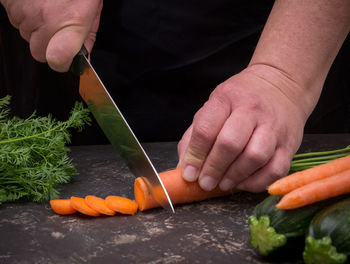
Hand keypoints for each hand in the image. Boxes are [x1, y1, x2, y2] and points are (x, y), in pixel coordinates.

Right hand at [0, 0, 102, 71]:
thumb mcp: (92, 11)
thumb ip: (88, 37)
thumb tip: (82, 55)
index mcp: (70, 22)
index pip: (57, 60)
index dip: (61, 63)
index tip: (66, 58)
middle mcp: (44, 19)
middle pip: (39, 53)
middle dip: (48, 46)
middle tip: (58, 28)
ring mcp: (23, 11)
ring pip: (26, 36)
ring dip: (36, 28)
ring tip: (48, 8)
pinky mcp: (8, 3)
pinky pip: (15, 20)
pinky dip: (25, 15)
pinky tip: (36, 2)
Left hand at [178, 65, 308, 191]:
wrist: (282, 84)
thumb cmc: (241, 100)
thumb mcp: (214, 107)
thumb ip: (196, 135)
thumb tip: (185, 168)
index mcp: (226, 98)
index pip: (206, 129)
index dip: (195, 156)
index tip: (190, 174)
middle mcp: (251, 110)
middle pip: (230, 144)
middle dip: (214, 169)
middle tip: (205, 182)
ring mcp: (273, 127)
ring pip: (254, 157)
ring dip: (235, 176)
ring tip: (223, 184)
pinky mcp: (289, 143)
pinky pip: (276, 170)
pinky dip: (258, 182)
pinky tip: (244, 183)